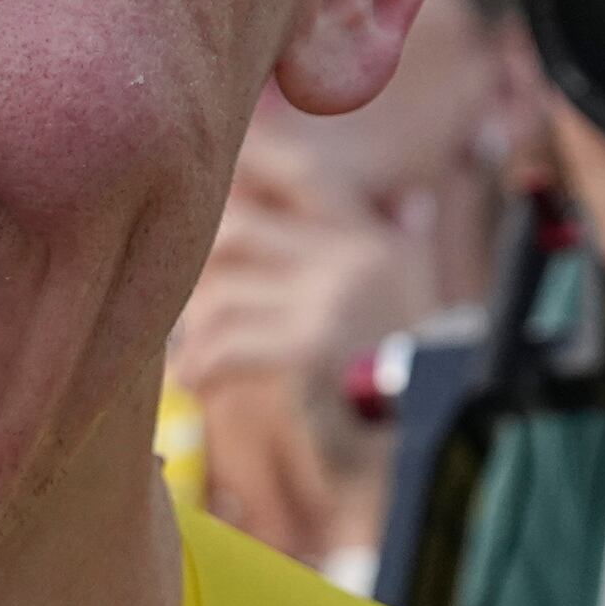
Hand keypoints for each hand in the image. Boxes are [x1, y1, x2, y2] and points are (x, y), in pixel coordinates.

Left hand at [172, 139, 432, 567]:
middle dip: (191, 267)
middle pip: (237, 228)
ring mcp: (334, 298)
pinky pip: (226, 344)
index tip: (207, 160)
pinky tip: (197, 383)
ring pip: (220, 291)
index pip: (304, 176)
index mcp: (374, 242)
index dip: (253, 157)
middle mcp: (356, 258)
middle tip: (171, 298)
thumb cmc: (407, 382)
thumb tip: (394, 202)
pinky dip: (201, 365)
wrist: (433, 448)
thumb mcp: (403, 304)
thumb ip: (380, 250)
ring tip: (191, 356)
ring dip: (191, 328)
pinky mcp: (312, 347)